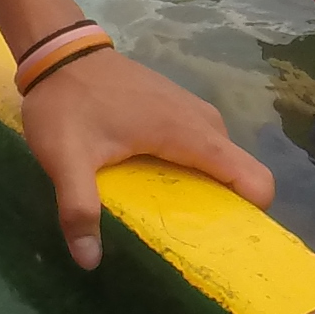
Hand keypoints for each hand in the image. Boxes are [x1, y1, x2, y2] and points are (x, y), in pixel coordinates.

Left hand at [22, 44, 275, 270]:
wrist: (60, 52)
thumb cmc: (68, 104)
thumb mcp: (65, 159)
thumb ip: (78, 208)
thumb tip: (89, 261)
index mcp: (189, 135)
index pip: (254, 178)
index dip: (253, 214)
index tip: (230, 244)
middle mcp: (203, 122)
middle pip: (240, 173)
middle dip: (229, 209)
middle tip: (194, 240)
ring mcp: (193, 110)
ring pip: (223, 159)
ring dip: (212, 190)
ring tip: (177, 219)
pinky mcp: (179, 107)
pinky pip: (206, 146)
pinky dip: (197, 171)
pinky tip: (162, 186)